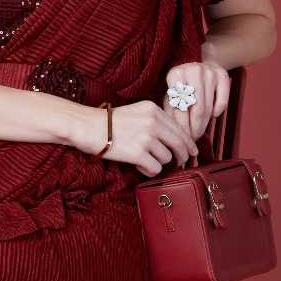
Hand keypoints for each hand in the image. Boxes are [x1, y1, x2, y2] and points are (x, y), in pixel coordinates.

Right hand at [80, 98, 197, 177]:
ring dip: (157, 162)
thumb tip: (175, 141)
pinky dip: (149, 170)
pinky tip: (139, 165)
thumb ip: (156, 122)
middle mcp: (153, 122)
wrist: (88, 127)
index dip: (189, 143)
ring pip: (167, 158)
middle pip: (179, 144)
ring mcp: (146, 138)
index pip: (180, 129)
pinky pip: (155, 168)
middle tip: (181, 163)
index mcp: (154, 110)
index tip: (192, 152)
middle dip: (182, 156)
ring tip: (143, 159)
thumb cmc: (109, 123)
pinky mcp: (138, 153)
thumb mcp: (137, 112)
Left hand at [163, 61, 230, 147]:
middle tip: (193, 139)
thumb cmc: (180, 86)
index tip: (183, 139)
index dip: (183, 127)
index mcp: (175, 75)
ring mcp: (209, 72)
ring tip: (199, 132)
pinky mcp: (223, 75)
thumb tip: (176, 135)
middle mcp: (193, 71)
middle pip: (197, 109)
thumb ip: (171, 113)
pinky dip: (217, 112)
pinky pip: (222, 102)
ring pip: (209, 108)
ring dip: (205, 124)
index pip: (180, 108)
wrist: (195, 65)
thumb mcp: (170, 96)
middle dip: (195, 129)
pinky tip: (212, 116)